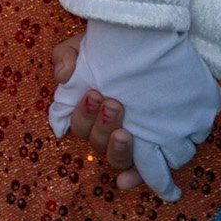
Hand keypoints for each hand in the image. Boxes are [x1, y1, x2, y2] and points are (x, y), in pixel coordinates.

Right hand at [54, 36, 145, 191]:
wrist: (155, 39)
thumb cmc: (116, 46)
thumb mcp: (85, 44)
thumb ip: (66, 56)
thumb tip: (63, 76)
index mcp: (90, 110)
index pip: (78, 126)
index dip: (83, 117)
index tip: (94, 94)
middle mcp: (108, 128)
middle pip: (97, 143)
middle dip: (102, 126)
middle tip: (114, 104)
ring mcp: (133, 137)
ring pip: (118, 159)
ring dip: (117, 149)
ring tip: (124, 132)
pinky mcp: (156, 143)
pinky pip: (144, 171)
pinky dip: (135, 178)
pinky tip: (127, 181)